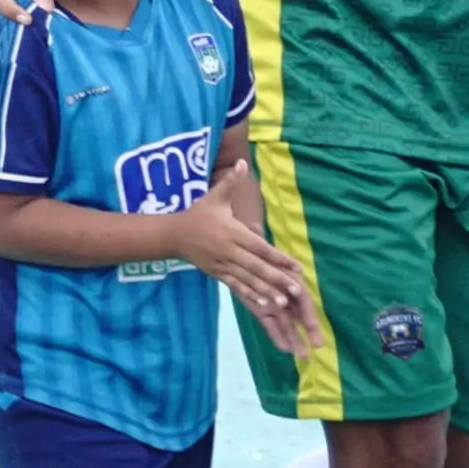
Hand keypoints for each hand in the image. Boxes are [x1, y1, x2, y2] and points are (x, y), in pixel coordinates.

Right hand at [174, 193, 318, 353]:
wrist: (172, 234)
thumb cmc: (198, 214)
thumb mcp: (214, 197)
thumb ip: (230, 182)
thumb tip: (242, 163)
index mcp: (232, 233)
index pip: (259, 247)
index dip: (278, 258)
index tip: (297, 266)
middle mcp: (228, 251)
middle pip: (256, 267)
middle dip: (277, 279)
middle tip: (296, 290)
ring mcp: (221, 264)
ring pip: (247, 280)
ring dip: (265, 291)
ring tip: (282, 302)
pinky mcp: (216, 274)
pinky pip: (235, 286)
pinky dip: (249, 295)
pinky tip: (263, 304)